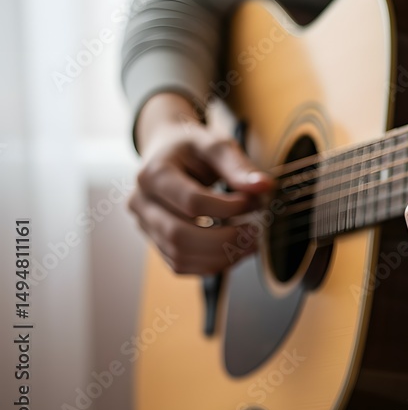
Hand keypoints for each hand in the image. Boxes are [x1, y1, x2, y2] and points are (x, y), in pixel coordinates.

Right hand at [128, 93, 274, 274]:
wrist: (168, 151)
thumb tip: (264, 186)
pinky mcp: (156, 241)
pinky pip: (180, 265)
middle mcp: (141, 202)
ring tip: (250, 244)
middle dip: (225, 239)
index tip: (253, 201)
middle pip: (179, 235)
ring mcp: (145, 225)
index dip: (229, 208)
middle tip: (255, 232)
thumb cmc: (192, 147)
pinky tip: (234, 251)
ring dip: (221, 257)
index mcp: (153, 174)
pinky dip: (211, 264)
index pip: (192, 202)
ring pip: (179, 256)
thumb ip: (238, 166)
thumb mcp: (215, 145)